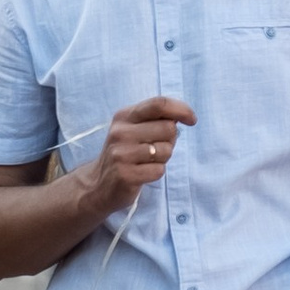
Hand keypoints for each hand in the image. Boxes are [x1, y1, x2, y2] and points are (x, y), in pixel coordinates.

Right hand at [90, 95, 195, 211]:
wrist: (97, 185)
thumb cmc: (126, 154)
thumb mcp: (134, 129)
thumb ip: (156, 119)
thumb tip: (184, 116)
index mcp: (124, 116)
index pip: (159, 104)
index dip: (181, 109)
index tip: (192, 120)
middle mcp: (120, 132)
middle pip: (168, 128)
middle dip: (170, 140)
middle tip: (156, 149)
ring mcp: (121, 154)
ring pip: (166, 150)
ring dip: (163, 159)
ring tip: (146, 162)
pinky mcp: (125, 174)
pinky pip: (159, 170)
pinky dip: (156, 173)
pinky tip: (142, 173)